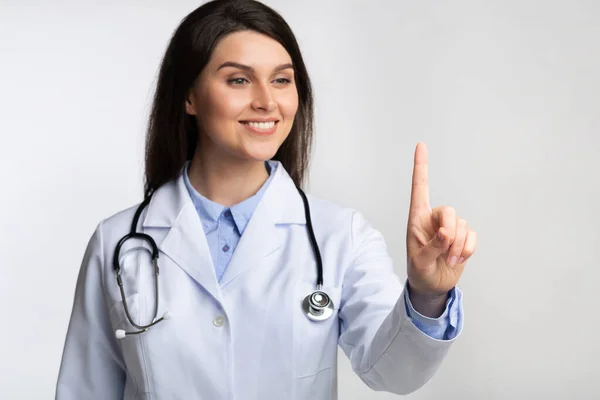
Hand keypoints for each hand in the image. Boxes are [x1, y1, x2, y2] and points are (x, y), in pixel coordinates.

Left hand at [406, 142, 476, 296]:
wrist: (432, 286)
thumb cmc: (419, 271)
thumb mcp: (420, 262)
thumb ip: (432, 246)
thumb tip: (446, 232)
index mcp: (417, 219)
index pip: (419, 188)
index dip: (421, 167)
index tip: (421, 145)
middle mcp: (433, 219)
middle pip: (449, 211)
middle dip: (450, 232)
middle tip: (445, 251)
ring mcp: (449, 227)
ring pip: (462, 225)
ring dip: (457, 246)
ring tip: (447, 260)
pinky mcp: (463, 237)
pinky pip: (472, 235)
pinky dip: (467, 249)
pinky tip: (458, 259)